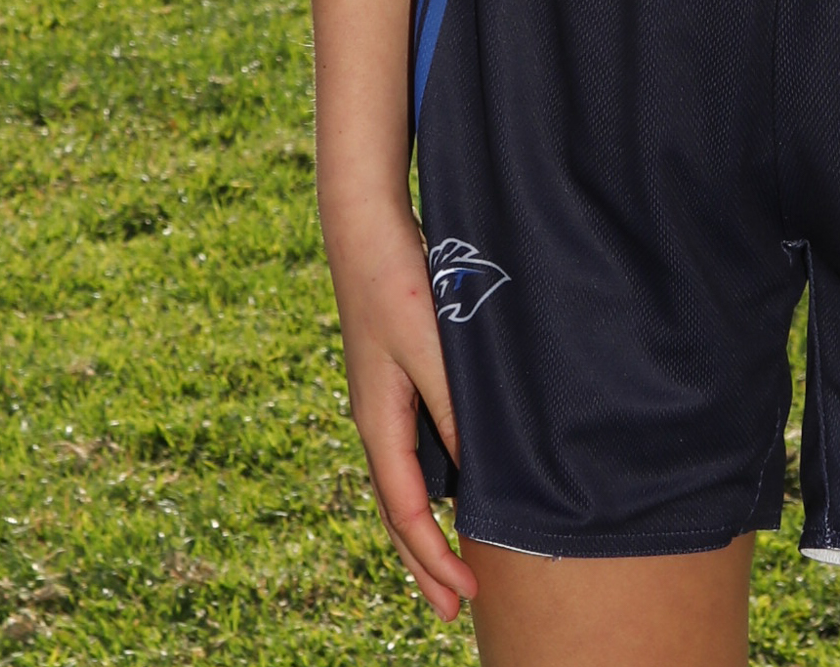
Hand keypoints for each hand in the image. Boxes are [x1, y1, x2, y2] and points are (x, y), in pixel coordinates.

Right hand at [327, 205, 479, 619]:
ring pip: (399, 486)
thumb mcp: (434, 347)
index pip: (405, 513)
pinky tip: (448, 488)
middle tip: (452, 610)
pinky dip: (424, 488)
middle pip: (396, 513)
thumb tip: (473, 472)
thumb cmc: (399, 283)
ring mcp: (381, 404)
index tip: (464, 597)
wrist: (366, 229)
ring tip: (447, 565)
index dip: (434, 559)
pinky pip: (407, 454)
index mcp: (378, 423)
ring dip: (421, 531)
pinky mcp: (393, 382)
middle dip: (423, 563)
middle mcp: (375, 422)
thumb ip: (453, 408)